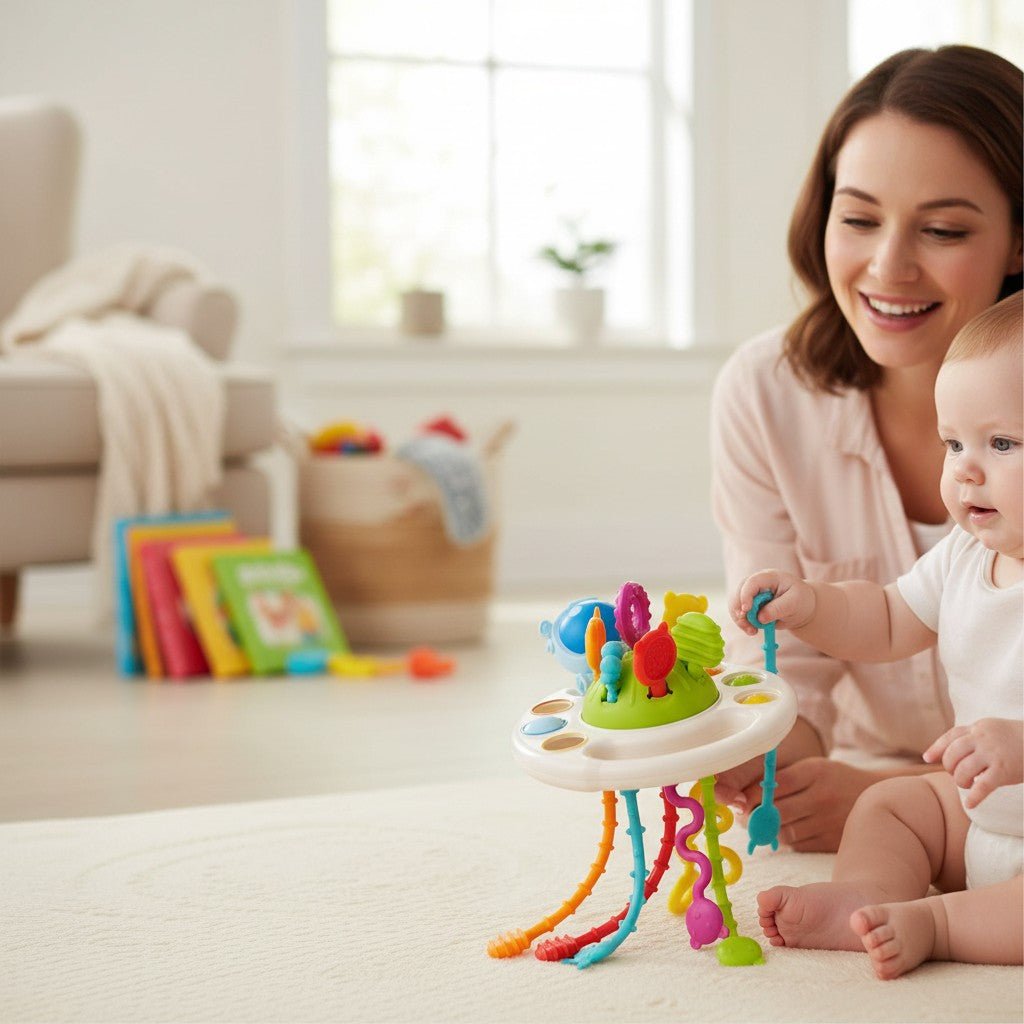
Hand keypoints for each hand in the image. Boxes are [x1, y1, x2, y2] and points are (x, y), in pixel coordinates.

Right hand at [729, 570, 814, 636]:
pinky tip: (752, 630)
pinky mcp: (749, 604)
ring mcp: (751, 593)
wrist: (801, 607)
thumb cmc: (801, 600)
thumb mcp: (795, 603)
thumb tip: (760, 618)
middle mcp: (756, 583)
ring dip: (740, 619)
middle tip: (747, 626)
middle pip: (738, 592)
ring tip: (752, 631)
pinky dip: (743, 623)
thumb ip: (778, 609)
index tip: (746, 611)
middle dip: (739, 610)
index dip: (746, 595)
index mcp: (769, 577)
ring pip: (735, 604)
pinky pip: (739, 613)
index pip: (752, 582)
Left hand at [734, 758, 882, 851]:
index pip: (775, 785)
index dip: (752, 795)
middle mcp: (823, 796)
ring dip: (767, 831)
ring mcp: (829, 821)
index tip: (739, 801)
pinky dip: (786, 840)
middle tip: (743, 817)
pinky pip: (799, 845)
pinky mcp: (832, 842)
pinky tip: (782, 833)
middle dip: (755, 816)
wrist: (875, 797)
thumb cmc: (834, 779)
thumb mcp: (812, 768)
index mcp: (815, 771)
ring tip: (758, 826)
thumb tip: (745, 792)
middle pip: (778, 811)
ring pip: (786, 832)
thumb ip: (783, 778)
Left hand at [923, 719, 1023, 808]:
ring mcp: (993, 754)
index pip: (951, 736)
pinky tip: (970, 804)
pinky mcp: (1004, 771)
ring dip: (960, 781)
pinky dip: (974, 797)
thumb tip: (949, 752)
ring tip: (967, 784)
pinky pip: (982, 786)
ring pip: (963, 770)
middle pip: (952, 754)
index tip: (927, 758)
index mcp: (978, 728)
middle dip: (950, 767)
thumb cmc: (1016, 740)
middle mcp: (982, 739)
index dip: (937, 748)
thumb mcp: (992, 730)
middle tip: (957, 774)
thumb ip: (972, 737)